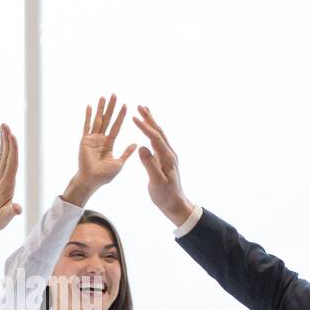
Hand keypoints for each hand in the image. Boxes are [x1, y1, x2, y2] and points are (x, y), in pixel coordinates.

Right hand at [63, 94, 136, 205]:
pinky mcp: (85, 140)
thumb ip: (126, 153)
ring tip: (104, 96)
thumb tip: (136, 144)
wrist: (91, 181)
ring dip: (101, 108)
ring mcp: (92, 138)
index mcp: (109, 143)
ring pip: (98, 120)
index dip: (121, 116)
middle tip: (115, 94)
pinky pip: (87, 126)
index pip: (117, 126)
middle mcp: (101, 139)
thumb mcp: (119, 163)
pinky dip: (88, 116)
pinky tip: (90, 106)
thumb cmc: (104, 176)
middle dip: (111, 107)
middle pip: (107, 119)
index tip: (126, 105)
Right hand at [132, 105, 194, 225]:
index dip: (144, 127)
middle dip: (149, 118)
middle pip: (159, 132)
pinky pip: (157, 141)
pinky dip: (151, 132)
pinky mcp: (164, 159)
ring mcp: (167, 156)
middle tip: (140, 106)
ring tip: (143, 112)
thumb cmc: (165, 195)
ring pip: (159, 135)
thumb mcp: (156, 182)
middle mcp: (169, 153)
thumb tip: (142, 147)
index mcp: (167, 158)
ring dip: (151, 123)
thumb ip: (150, 164)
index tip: (134, 117)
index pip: (155, 138)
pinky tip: (147, 130)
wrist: (175, 204)